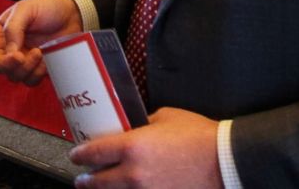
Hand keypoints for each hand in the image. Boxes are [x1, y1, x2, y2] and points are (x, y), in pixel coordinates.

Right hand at [0, 0, 82, 85]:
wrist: (73, 14)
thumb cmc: (46, 7)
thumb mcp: (25, 10)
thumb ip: (13, 29)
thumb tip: (9, 52)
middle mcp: (8, 49)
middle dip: (7, 64)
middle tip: (19, 55)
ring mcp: (23, 60)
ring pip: (14, 76)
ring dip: (26, 66)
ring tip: (38, 51)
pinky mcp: (37, 69)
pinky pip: (30, 81)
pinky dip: (36, 72)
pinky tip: (45, 58)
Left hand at [70, 108, 221, 188]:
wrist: (224, 162)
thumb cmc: (197, 136)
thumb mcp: (166, 117)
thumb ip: (145, 123)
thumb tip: (136, 128)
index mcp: (132, 147)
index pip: (94, 152)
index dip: (80, 154)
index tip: (75, 155)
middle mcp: (133, 174)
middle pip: (98, 181)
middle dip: (86, 180)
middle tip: (81, 178)